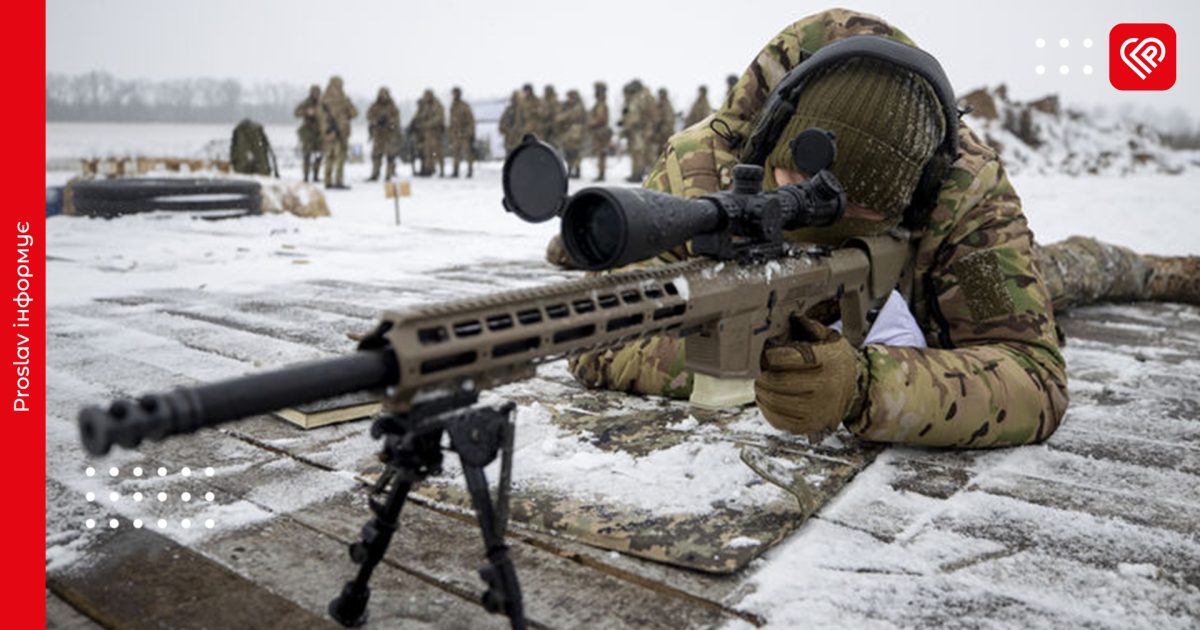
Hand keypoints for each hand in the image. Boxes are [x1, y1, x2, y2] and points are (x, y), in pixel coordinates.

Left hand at [754, 317, 866, 437]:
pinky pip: (780, 421)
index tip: (768, 354)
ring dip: (762, 392)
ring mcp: (817, 409)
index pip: (784, 358)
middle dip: (763, 375)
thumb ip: (809, 327)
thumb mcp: (830, 338)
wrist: (857, 389)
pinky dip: (768, 411)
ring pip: (776, 402)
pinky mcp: (811, 425)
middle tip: (760, 371)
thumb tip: (789, 316)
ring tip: (762, 384)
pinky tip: (767, 400)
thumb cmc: (837, 361)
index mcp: (826, 361)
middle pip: (777, 381)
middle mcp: (823, 387)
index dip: (770, 355)